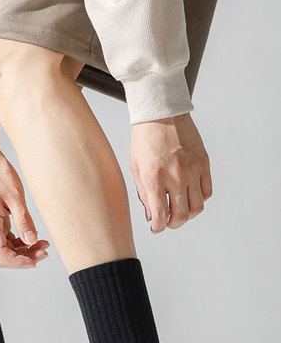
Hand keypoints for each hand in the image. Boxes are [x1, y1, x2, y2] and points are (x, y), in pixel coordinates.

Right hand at [0, 125, 48, 267]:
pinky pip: (5, 238)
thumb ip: (23, 220)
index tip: (36, 259)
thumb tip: (31, 240)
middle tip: (44, 251)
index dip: (19, 262)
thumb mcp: (15, 196)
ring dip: (23, 250)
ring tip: (42, 243)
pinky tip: (33, 235)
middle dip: (24, 258)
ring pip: (5, 248)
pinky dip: (19, 241)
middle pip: (3, 255)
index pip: (1, 254)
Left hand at [129, 113, 211, 232]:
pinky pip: (207, 191)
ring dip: (188, 214)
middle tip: (168, 222)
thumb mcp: (136, 167)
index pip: (160, 216)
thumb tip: (152, 216)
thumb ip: (144, 193)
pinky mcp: (204, 163)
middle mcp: (176, 176)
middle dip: (173, 224)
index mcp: (154, 178)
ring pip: (197, 207)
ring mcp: (192, 170)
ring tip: (180, 210)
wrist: (161, 114)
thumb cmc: (145, 139)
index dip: (158, 228)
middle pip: (181, 216)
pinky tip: (190, 196)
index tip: (156, 228)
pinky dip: (200, 199)